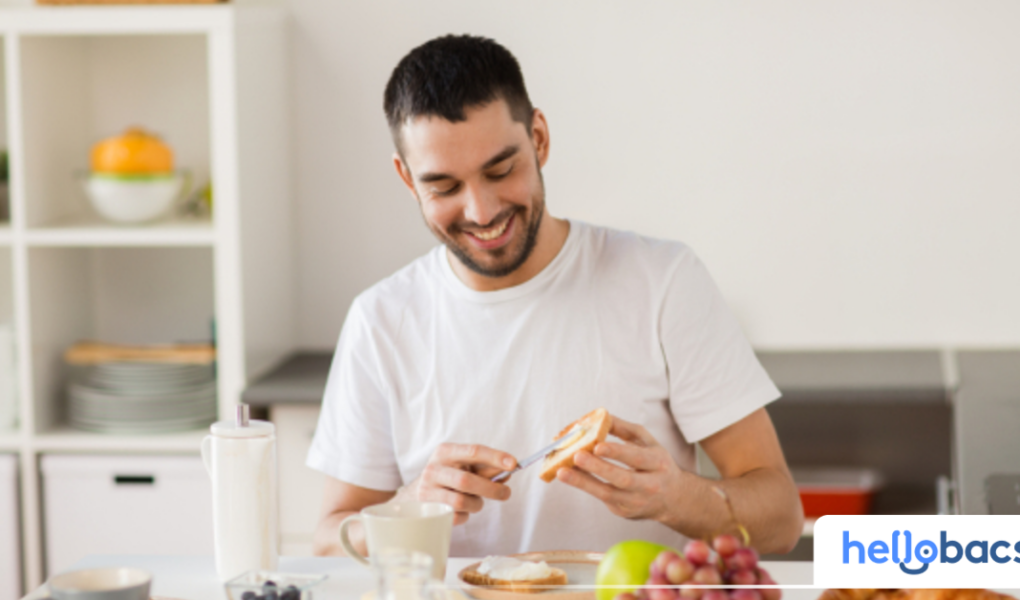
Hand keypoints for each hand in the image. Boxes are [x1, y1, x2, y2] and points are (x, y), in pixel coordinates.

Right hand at [395, 443, 516, 525]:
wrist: (415, 495)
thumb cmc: (448, 477)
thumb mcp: (464, 466)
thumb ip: (486, 468)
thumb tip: (508, 471)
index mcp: (444, 452)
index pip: (473, 451)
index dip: (495, 457)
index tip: (513, 464)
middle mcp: (433, 469)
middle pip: (467, 480)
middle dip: (491, 489)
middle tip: (506, 493)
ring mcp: (427, 491)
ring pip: (462, 502)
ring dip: (477, 504)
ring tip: (476, 501)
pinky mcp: (428, 511)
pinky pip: (456, 516)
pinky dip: (466, 515)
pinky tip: (462, 509)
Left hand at [557, 415, 684, 522]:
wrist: (674, 499)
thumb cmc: (656, 464)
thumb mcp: (648, 443)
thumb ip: (625, 429)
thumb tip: (601, 417)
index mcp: (658, 464)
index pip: (637, 457)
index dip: (617, 452)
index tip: (597, 445)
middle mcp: (650, 485)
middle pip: (623, 478)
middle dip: (598, 468)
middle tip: (577, 456)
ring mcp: (637, 502)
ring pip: (609, 494)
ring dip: (584, 483)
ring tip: (563, 472)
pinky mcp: (624, 512)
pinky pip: (603, 499)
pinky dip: (586, 487)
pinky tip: (570, 477)